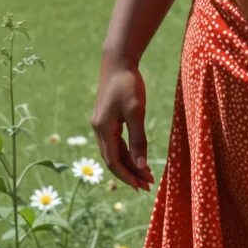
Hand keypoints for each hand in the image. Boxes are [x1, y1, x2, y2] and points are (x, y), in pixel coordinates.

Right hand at [90, 55, 155, 191]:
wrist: (118, 61)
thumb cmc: (128, 84)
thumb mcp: (136, 112)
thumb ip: (138, 139)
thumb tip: (141, 165)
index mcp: (103, 129)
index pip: (113, 162)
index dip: (127, 176)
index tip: (142, 186)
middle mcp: (99, 129)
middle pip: (113, 159)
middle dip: (130, 173)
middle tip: (148, 184)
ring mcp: (101, 123)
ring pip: (114, 151)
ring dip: (129, 163)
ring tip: (145, 174)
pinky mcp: (106, 118)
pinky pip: (115, 141)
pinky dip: (126, 151)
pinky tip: (136, 156)